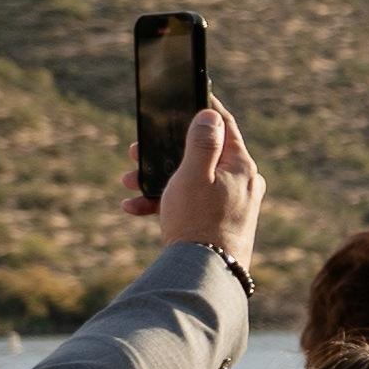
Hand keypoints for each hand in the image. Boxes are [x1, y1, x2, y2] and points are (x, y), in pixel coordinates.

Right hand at [143, 102, 264, 269]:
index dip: (206, 107)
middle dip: (164, 152)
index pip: (225, 126)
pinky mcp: (218, 223)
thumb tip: (210, 114)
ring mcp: (230, 204)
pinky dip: (162, 202)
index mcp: (241, 167)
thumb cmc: (200, 222)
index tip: (190, 92)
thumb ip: (202, 143)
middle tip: (137, 151)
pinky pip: (188, 204)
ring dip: (156, 178)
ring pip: (190, 180)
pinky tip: (133, 206)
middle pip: (201, 154)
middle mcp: (241, 183)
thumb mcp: (195, 175)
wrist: (204, 276)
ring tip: (128, 181)